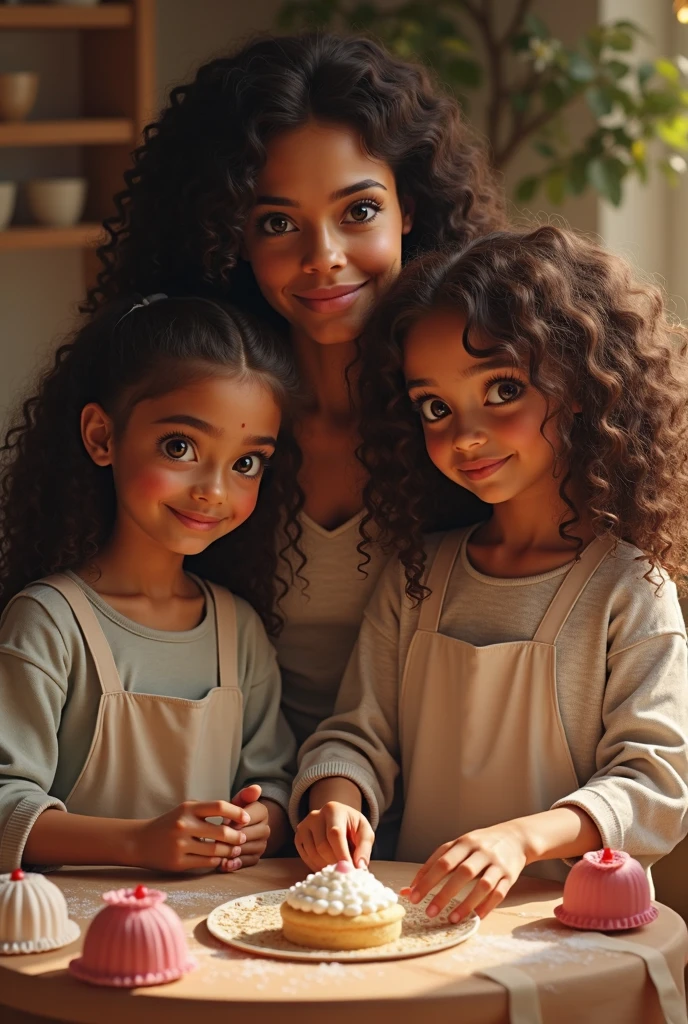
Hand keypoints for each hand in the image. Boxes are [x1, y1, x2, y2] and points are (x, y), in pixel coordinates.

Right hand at [132, 800, 250, 872]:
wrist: (140, 841)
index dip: (237, 812)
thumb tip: (237, 814)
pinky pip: (206, 863)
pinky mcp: (178, 862)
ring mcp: (180, 845)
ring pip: (215, 850)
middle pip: (221, 831)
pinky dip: (216, 861)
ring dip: (229, 851)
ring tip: (235, 850)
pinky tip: (220, 858)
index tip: (246, 818)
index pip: (219, 806)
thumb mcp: (185, 809)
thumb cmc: (170, 823)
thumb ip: (207, 810)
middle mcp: (184, 825)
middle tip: (243, 838)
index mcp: (188, 808)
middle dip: (236, 836)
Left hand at [218, 784, 269, 871]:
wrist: (240, 826)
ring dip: (232, 852)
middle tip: (215, 840)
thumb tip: (256, 788)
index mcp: (262, 812)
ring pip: (246, 850)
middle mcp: (266, 829)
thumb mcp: (238, 801)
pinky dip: (234, 864)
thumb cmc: (235, 812)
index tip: (222, 823)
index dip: (234, 821)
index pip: (249, 818)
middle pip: (248, 835)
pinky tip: (223, 864)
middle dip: (232, 838)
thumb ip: (245, 794)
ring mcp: (262, 845)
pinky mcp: (256, 858)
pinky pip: (246, 862)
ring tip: (216, 853)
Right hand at [295, 801, 373, 870]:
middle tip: (346, 872)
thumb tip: (360, 867)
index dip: (341, 854)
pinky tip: (327, 866)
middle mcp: (315, 815)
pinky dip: (317, 866)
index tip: (349, 871)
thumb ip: (364, 848)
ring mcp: (304, 826)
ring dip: (327, 867)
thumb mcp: (365, 833)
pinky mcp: (298, 837)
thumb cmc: (353, 827)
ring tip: (338, 869)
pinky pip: (305, 857)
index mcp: (333, 809)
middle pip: (322, 846)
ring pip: (313, 854)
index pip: (335, 834)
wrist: (339, 820)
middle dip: (335, 863)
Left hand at [402, 823, 527, 921]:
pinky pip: (499, 894)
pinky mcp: (510, 876)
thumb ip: (435, 864)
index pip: (443, 861)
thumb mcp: (458, 847)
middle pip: (462, 873)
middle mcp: (481, 852)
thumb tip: (409, 888)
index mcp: (464, 842)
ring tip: (452, 919)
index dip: (427, 879)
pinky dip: (487, 906)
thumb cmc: (479, 845)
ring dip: (467, 904)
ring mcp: (497, 864)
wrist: (515, 837)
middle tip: (429, 912)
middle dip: (444, 894)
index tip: (413, 897)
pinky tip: (476, 917)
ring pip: (483, 885)